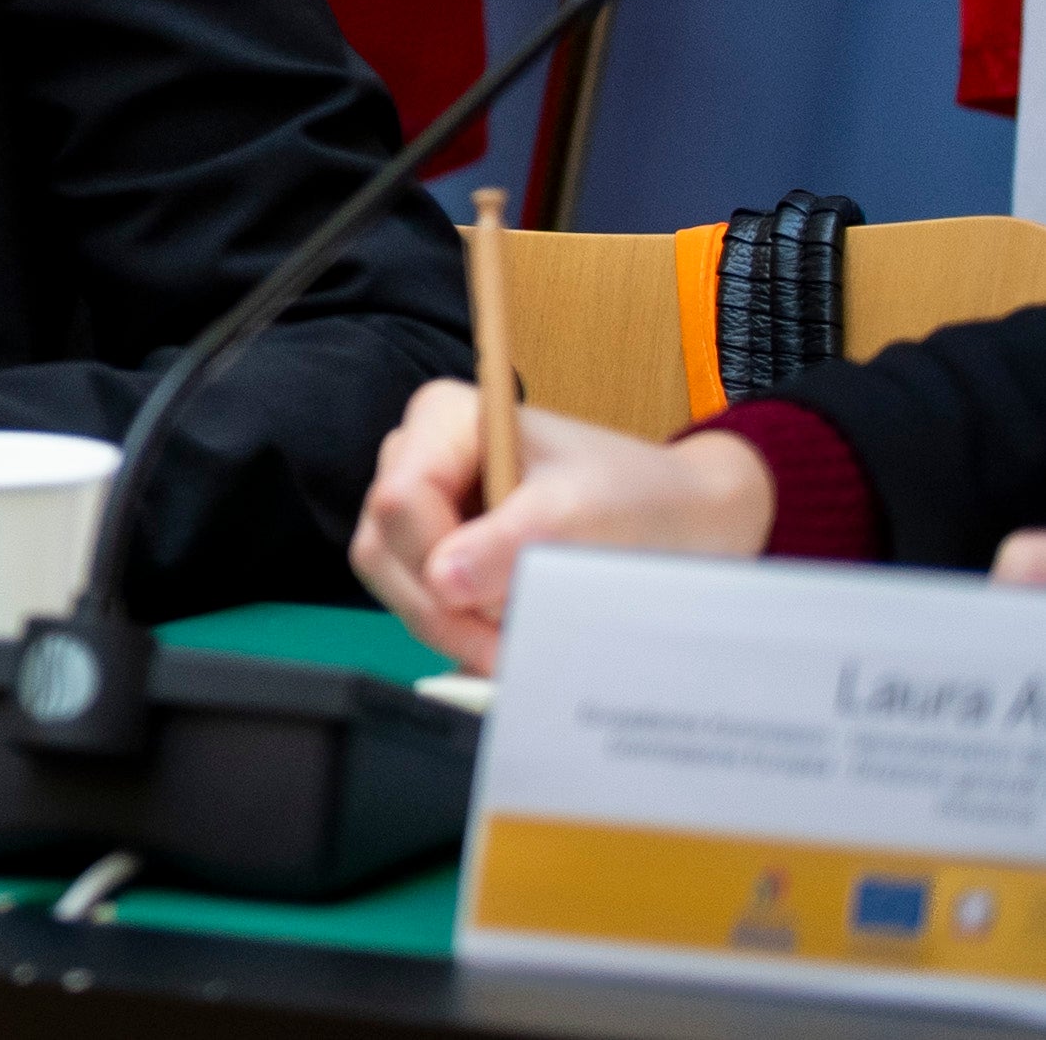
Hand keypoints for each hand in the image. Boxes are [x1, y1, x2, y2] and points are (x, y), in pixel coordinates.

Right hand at [349, 378, 774, 671]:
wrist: (682, 524)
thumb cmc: (637, 498)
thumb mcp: (579, 515)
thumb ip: (508, 545)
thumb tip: (442, 582)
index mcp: (444, 420)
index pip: (399, 498)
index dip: (435, 561)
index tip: (495, 607)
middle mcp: (418, 456)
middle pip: (384, 544)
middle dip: (439, 606)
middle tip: (504, 648)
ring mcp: (424, 507)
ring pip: (393, 579)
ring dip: (449, 625)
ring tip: (513, 646)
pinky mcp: (437, 549)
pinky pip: (417, 598)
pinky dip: (457, 631)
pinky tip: (504, 642)